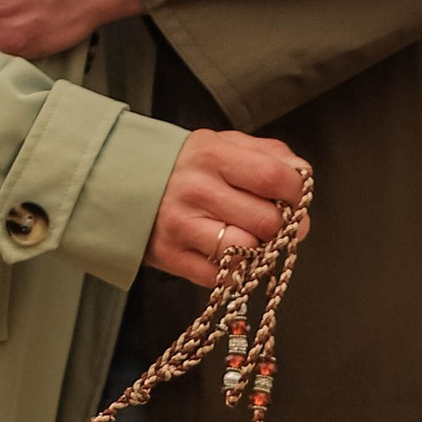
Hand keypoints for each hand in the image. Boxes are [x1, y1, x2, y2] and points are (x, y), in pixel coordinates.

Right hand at [148, 129, 310, 290]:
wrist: (120, 183)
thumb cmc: (185, 166)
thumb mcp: (222, 144)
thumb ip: (266, 153)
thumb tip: (301, 174)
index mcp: (213, 155)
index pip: (274, 178)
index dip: (296, 194)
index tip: (295, 199)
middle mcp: (196, 190)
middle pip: (267, 221)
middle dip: (283, 227)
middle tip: (278, 225)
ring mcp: (182, 226)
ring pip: (247, 251)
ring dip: (258, 250)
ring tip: (250, 238)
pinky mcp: (171, 256)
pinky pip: (222, 276)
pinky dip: (234, 270)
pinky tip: (226, 253)